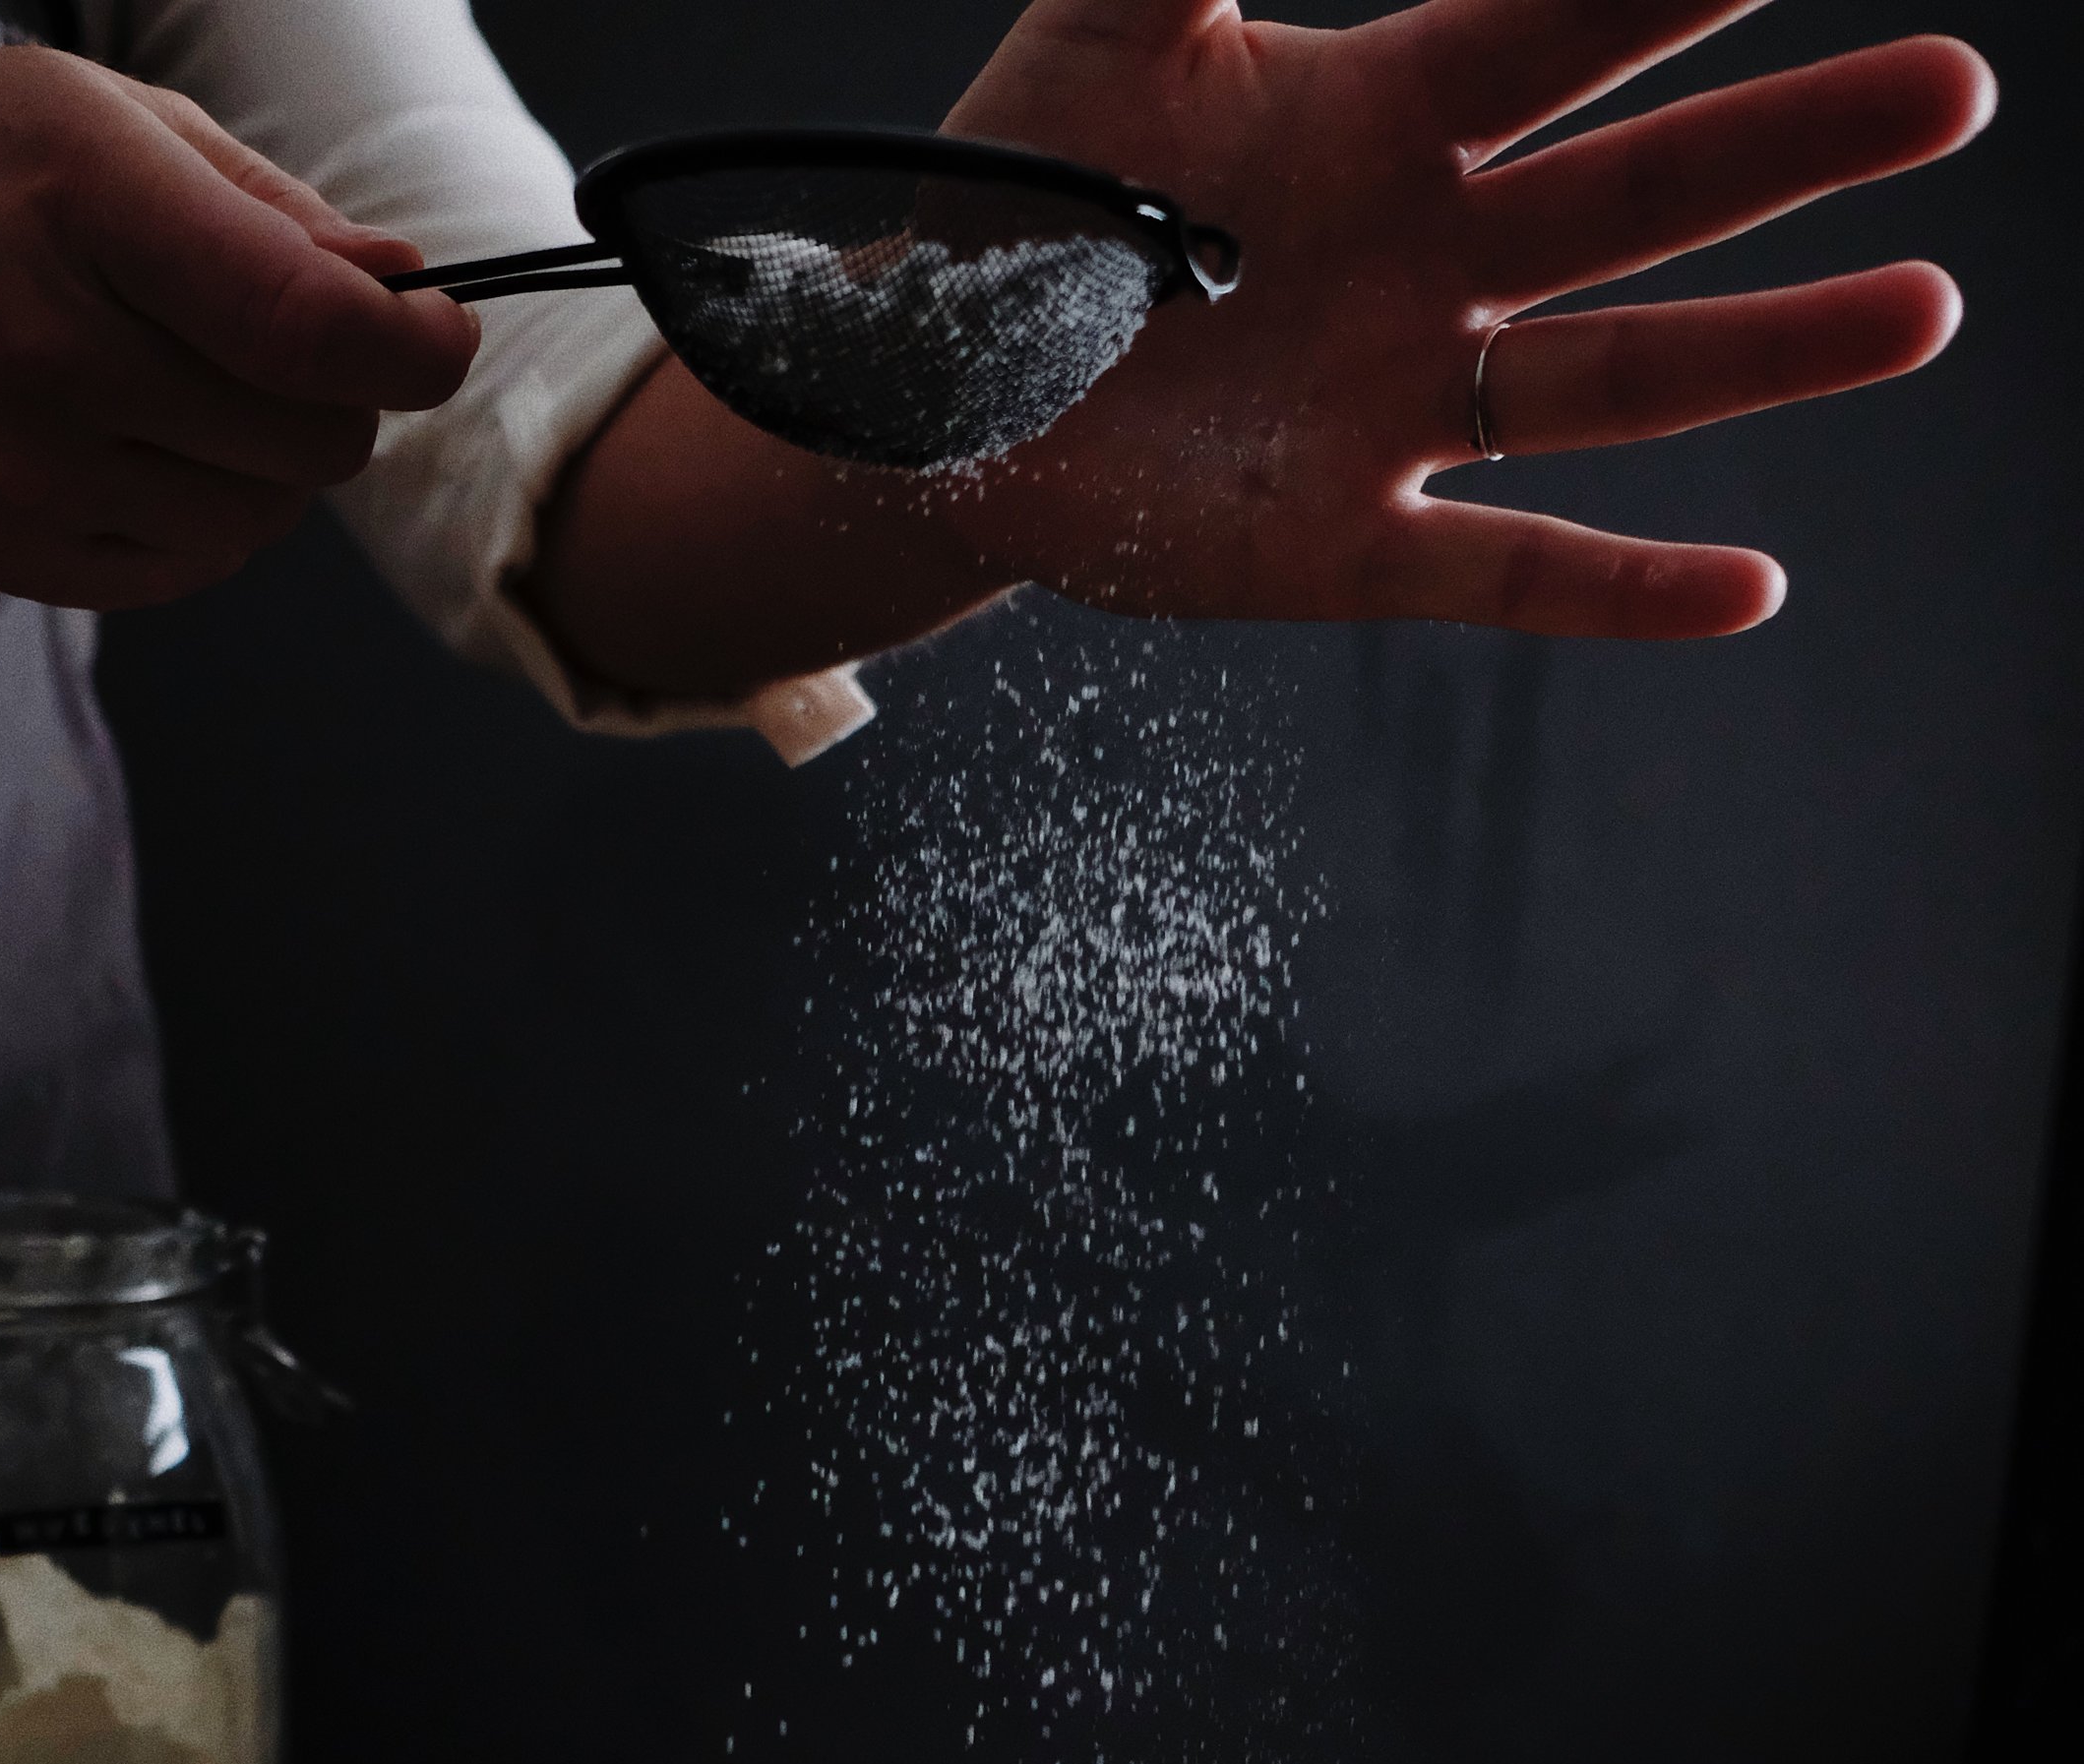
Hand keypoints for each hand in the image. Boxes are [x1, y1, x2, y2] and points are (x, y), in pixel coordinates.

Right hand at [0, 49, 474, 604]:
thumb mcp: (104, 115)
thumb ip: (271, 211)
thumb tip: (403, 291)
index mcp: (82, 207)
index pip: (304, 326)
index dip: (408, 348)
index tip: (438, 334)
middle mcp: (50, 360)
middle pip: (311, 437)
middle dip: (333, 392)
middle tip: (272, 338)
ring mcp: (31, 477)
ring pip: (269, 515)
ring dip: (269, 460)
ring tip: (181, 381)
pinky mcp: (27, 559)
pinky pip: (200, 563)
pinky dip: (208, 510)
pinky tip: (136, 438)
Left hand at [938, 0, 1994, 633]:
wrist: (928, 398)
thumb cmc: (1017, 200)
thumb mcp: (1105, 26)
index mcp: (1388, 116)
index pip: (1562, 26)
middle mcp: (1430, 259)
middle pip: (1642, 195)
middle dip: (1796, 141)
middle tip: (1952, 87)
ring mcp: (1402, 408)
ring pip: (1617, 376)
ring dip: (1770, 349)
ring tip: (1922, 309)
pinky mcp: (1349, 546)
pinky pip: (1507, 572)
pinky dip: (1624, 591)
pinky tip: (1750, 586)